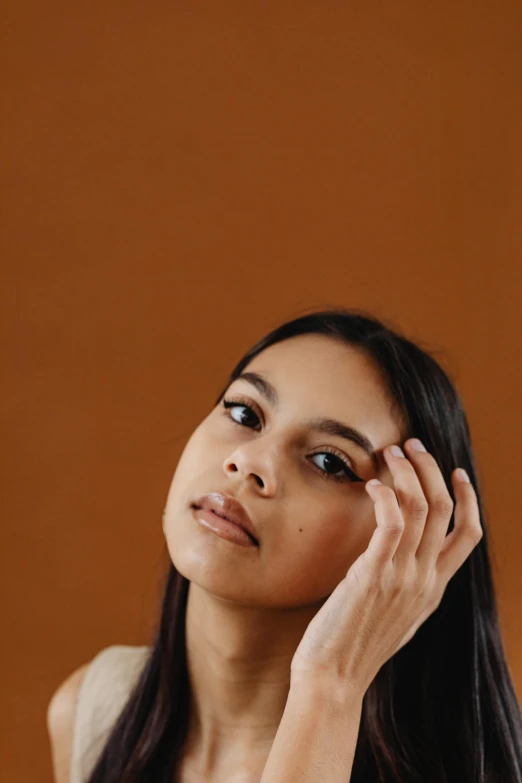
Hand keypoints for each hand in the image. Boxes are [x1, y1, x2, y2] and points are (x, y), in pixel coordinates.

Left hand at [290, 439, 482, 693]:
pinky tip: (371, 484)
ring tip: (391, 452)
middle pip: (446, 510)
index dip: (468, 498)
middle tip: (412, 445)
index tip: (455, 471)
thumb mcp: (397, 614)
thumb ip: (409, 585)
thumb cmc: (356, 643)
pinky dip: (386, 496)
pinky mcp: (373, 575)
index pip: (469, 534)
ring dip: (407, 473)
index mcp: (435, 588)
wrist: (333, 677)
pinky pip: (391, 523)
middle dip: (431, 469)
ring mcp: (402, 577)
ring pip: (421, 509)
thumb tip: (405, 559)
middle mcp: (426, 580)